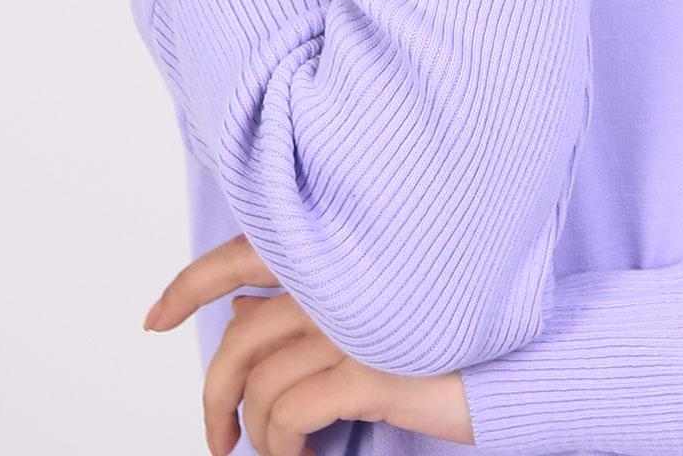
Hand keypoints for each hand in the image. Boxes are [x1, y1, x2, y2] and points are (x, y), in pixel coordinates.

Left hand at [143, 232, 475, 452]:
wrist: (528, 353)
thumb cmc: (453, 327)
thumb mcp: (378, 301)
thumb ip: (314, 295)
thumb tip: (246, 312)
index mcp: (340, 247)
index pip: (244, 251)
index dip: (189, 284)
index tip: (154, 318)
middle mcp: (342, 276)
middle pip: (240, 337)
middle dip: (214, 398)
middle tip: (217, 439)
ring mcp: (355, 320)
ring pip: (259, 383)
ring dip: (257, 433)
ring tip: (280, 454)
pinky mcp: (371, 368)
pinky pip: (290, 415)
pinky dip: (285, 447)